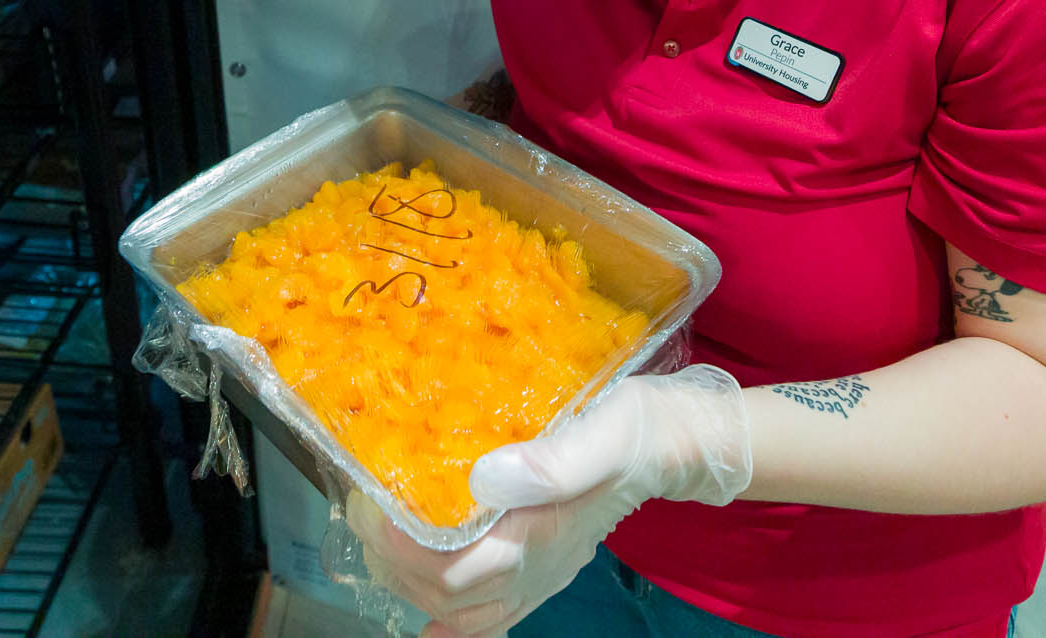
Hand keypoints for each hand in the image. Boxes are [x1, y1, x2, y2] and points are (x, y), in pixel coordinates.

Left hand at [347, 365, 750, 637]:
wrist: (682, 442)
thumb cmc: (641, 428)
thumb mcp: (605, 430)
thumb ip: (552, 464)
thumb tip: (484, 479)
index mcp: (540, 531)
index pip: (454, 569)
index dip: (401, 548)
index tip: (368, 505)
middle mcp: (536, 564)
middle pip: (447, 595)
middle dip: (394, 562)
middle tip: (363, 512)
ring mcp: (542, 571)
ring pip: (467, 612)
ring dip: (417, 589)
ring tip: (384, 550)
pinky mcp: (546, 563)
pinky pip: (496, 614)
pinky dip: (458, 623)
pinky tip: (433, 621)